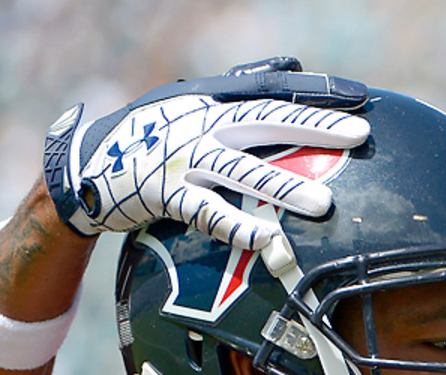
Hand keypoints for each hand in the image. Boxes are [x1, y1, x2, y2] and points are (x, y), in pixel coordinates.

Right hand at [42, 57, 369, 248]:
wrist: (84, 167)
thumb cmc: (151, 136)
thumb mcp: (194, 103)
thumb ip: (243, 87)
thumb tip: (295, 64)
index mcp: (215, 104)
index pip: (273, 93)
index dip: (316, 94)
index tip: (362, 99)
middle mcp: (203, 125)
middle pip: (266, 121)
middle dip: (314, 128)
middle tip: (358, 136)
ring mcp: (184, 159)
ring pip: (240, 170)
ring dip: (283, 187)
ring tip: (325, 205)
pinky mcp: (163, 194)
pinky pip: (205, 212)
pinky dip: (234, 225)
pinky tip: (265, 240)